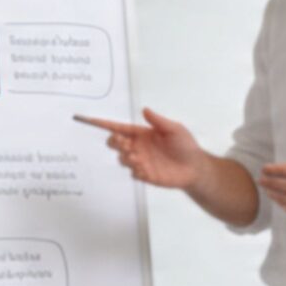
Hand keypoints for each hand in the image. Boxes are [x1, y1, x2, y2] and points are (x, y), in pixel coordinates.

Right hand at [79, 109, 209, 190]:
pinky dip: (137, 170)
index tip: (90, 121)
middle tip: (125, 143)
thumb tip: (144, 110)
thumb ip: (158, 121)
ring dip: (127, 157)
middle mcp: (138, 146)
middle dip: (115, 142)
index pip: (119, 128)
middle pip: (115, 143)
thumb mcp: (174, 128)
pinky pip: (134, 173)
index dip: (104, 124)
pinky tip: (146, 169)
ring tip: (138, 157)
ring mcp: (140, 161)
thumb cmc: (185, 145)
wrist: (195, 168)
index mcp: (141, 133)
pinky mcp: (145, 175)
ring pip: (122, 159)